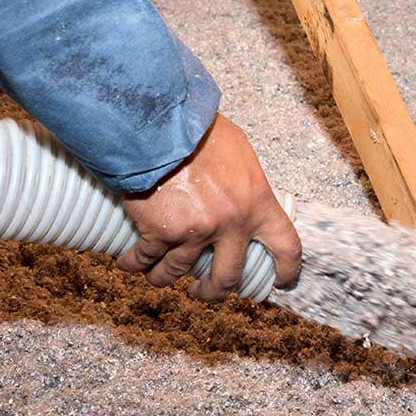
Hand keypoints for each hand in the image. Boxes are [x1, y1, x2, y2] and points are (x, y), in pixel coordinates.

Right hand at [116, 113, 301, 300]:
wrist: (160, 124)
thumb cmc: (200, 131)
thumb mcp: (241, 155)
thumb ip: (245, 184)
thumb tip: (242, 199)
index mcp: (258, 204)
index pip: (286, 246)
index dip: (287, 270)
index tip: (280, 283)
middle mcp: (231, 225)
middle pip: (228, 277)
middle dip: (214, 291)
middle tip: (205, 291)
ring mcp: (195, 232)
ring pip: (179, 273)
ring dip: (166, 279)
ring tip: (159, 277)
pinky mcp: (160, 232)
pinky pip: (145, 259)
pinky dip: (134, 264)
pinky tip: (129, 263)